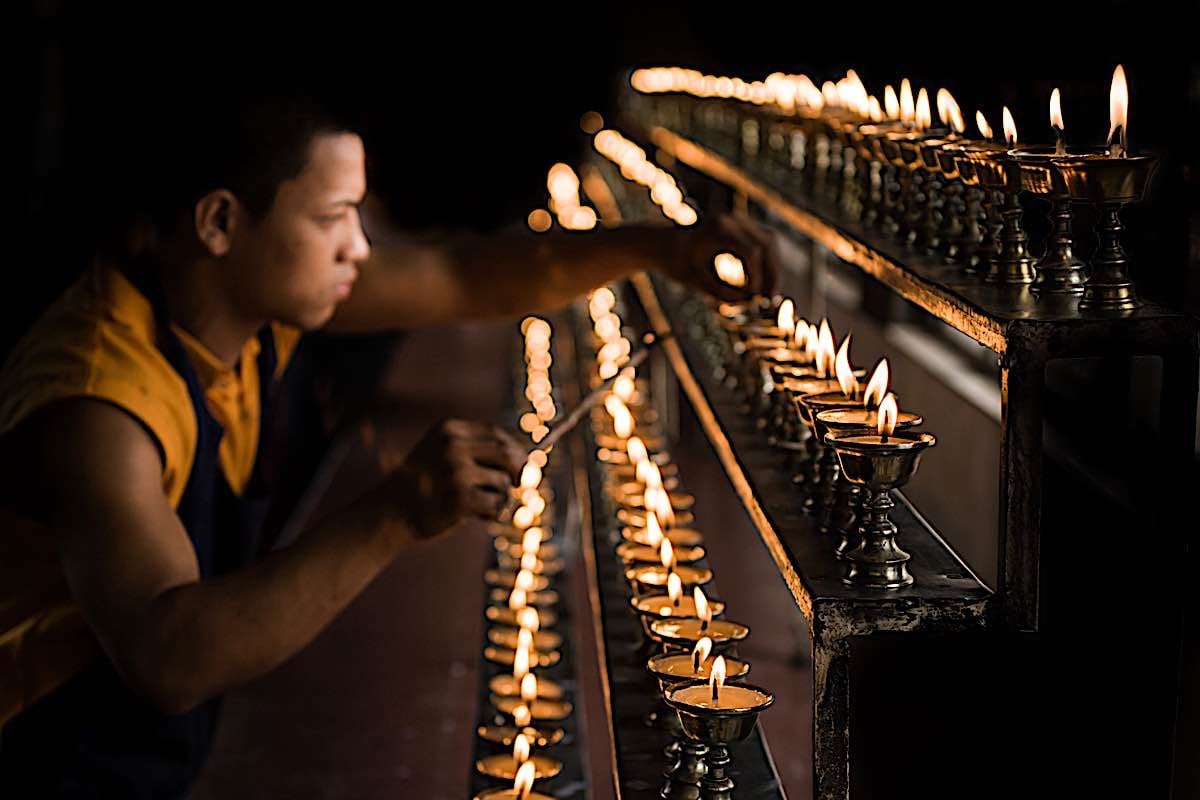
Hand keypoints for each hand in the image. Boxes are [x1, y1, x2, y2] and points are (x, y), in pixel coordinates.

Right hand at [389, 419, 524, 538]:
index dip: (516, 450)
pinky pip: (496, 504)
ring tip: (481, 506)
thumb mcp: (443, 455)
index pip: (496, 434)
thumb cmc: (422, 486)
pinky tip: (478, 517)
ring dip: (501, 498)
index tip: (523, 465)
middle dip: (520, 471)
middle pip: (507, 453)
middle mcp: (453, 446)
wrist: (389, 513)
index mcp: (449, 430)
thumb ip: (477, 453)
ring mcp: (456, 470)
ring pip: (504, 482)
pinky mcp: (460, 497)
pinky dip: (494, 513)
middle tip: (519, 485)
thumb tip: (528, 460)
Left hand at [668, 212, 781, 301]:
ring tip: (770, 294)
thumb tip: (750, 301)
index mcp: (717, 228)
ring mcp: (740, 218)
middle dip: (772, 273)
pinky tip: (765, 283)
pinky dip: (769, 263)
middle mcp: (732, 218)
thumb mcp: (696, 280)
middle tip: (772, 299)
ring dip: (774, 268)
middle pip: (767, 243)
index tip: (756, 297)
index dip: (758, 276)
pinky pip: (767, 242)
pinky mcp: (746, 225)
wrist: (673, 245)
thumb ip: (720, 292)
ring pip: (771, 241)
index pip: (751, 252)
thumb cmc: (681, 264)